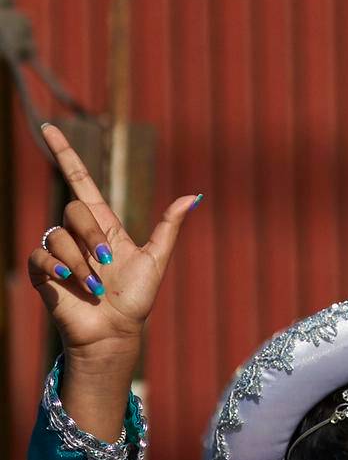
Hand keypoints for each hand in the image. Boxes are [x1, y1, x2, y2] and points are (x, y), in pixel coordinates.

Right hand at [28, 124, 198, 360]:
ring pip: (59, 235)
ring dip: (80, 262)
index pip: (79, 180)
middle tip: (108, 264)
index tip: (48, 126)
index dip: (64, 153)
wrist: (114, 333)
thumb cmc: (134, 301)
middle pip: (74, 209)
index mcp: (103, 225)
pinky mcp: (44, 270)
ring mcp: (59, 251)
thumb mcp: (155, 260)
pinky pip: (42, 254)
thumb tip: (194, 196)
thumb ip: (169, 227)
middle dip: (92, 236)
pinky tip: (71, 283)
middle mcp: (78, 234)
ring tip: (95, 286)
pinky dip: (58, 267)